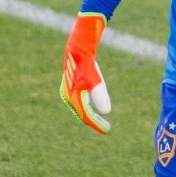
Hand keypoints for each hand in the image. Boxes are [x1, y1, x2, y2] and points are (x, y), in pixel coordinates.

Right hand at [60, 12, 112, 133]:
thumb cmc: (86, 61)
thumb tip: (107, 112)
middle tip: (106, 128)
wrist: (78, 46)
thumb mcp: (95, 77)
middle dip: (94, 122)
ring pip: (81, 108)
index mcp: (72, 96)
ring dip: (91, 116)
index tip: (107, 130)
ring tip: (101, 122)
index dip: (97, 124)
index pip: (86, 115)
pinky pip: (81, 101)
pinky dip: (88, 107)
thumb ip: (99, 93)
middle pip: (82, 114)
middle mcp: (68, 96)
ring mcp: (69, 91)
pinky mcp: (73, 86)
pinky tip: (95, 108)